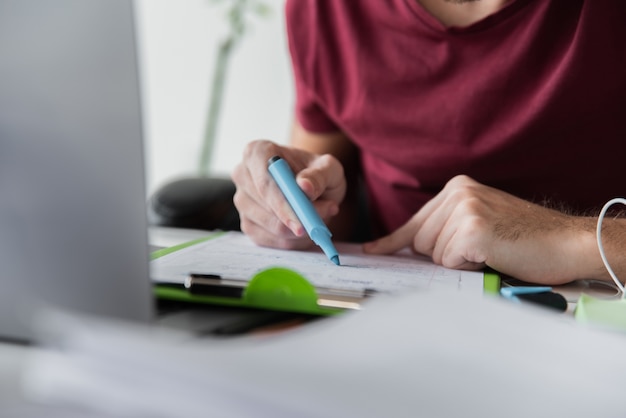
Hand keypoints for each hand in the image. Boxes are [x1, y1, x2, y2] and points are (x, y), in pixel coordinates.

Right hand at [232, 139, 345, 249]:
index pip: (265, 183)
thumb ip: (319, 175)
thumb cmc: (317, 174)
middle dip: (298, 218)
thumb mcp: (329, 168)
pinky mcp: (247, 223)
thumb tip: (304, 186)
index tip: (300, 223)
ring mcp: (242, 201)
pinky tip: (306, 229)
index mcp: (257, 152)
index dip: (282, 204)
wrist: (313, 188)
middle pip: (267, 208)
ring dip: (301, 230)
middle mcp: (243, 175)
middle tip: (327, 215)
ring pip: (271, 227)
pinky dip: (294, 240)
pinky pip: (271, 240)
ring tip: (320, 217)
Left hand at [363, 175, 600, 283]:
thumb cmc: (524, 238)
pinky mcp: (472, 229)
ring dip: (459, 262)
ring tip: (490, 250)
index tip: (372, 251)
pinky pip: (449, 262)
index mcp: (457, 188)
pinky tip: (492, 254)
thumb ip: (445, 227)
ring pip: (434, 254)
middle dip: (445, 255)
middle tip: (481, 249)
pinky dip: (469, 266)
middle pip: (420, 242)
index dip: (394, 242)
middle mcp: (458, 193)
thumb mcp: (479, 220)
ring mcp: (465, 209)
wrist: (565, 241)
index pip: (415, 222)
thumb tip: (407, 247)